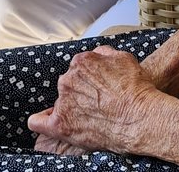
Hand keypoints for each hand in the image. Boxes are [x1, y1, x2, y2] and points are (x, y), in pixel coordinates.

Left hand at [27, 45, 158, 155]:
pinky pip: (38, 122)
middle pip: (67, 85)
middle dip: (79, 92)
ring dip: (70, 107)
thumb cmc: (136, 90)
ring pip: (59, 102)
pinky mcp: (60, 125)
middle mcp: (68, 79)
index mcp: (81, 61)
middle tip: (97, 104)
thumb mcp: (125, 58)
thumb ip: (105, 53)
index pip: (77, 68)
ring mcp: (63, 102)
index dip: (89, 79)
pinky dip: (41, 122)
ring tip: (88, 118)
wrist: (139, 118)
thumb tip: (97, 55)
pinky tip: (46, 123)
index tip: (97, 88)